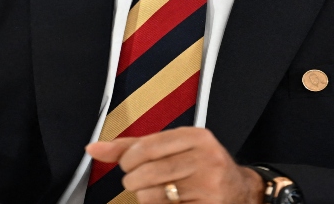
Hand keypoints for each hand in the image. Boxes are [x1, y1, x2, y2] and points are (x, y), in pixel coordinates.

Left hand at [86, 127, 262, 203]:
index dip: (128, 159)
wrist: (240, 191)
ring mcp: (208, 186)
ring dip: (145, 198)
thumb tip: (93, 148)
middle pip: (146, 173)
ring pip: (152, 196)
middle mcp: (206, 159)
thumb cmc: (200, 166)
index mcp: (196, 137)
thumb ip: (133, 147)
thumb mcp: (173, 148)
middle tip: (139, 181)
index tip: (128, 165)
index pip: (146, 147)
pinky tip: (167, 201)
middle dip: (134, 181)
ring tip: (155, 193)